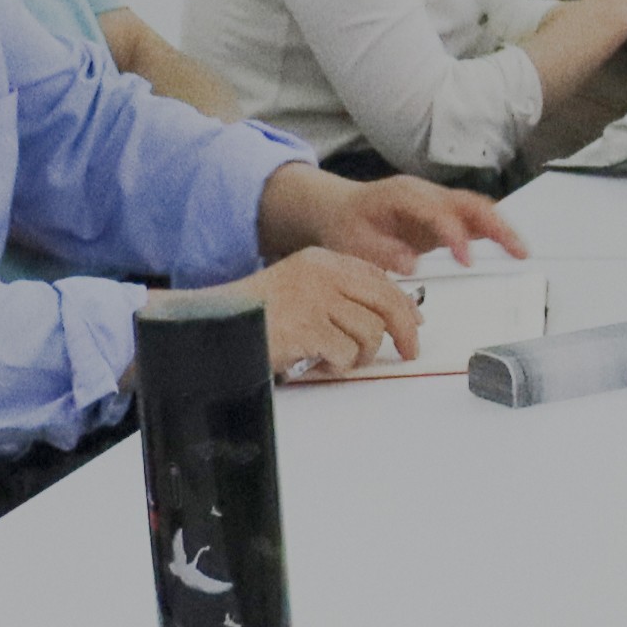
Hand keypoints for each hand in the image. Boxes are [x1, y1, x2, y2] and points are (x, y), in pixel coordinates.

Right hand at [245, 246, 426, 379]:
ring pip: (370, 331)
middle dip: (404, 330)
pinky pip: (346, 353)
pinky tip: (321, 362)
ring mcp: (314, 300)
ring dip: (362, 354)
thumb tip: (386, 314)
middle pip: (386, 301)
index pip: (379, 278)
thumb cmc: (254, 313)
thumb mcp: (299, 286)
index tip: (414, 322)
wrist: (211, 324)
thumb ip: (338, 292)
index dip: (403, 303)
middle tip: (410, 351)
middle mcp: (322, 275)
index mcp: (322, 261)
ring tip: (341, 359)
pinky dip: (339, 365)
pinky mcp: (306, 329)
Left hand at [256, 165, 525, 271]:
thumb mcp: (353, 244)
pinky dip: (493, 230)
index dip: (456, 235)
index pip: (439, 211)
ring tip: (522, 252)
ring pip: (478, 207)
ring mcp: (437, 200)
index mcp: (404, 195)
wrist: (340, 208)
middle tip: (518, 251)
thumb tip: (413, 265)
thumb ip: (383, 253)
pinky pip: (473, 217)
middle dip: (497, 225)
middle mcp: (427, 193)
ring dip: (502, 228)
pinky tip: (509, 246)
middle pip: (470, 203)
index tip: (467, 261)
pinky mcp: (443, 213)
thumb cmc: (346, 226)